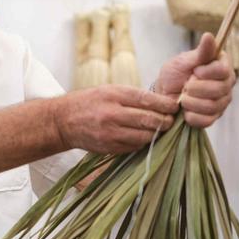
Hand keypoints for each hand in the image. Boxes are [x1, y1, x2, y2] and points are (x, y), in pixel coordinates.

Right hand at [52, 85, 178, 153]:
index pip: (147, 100)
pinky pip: (135, 147)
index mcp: (113, 95)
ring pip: (145, 136)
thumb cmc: (89, 102)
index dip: (165, 105)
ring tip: (160, 129)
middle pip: (149, 120)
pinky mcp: (109, 148)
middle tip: (171, 121)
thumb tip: (162, 103)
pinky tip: (144, 137)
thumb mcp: (109, 90)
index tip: (175, 107)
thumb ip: (133, 96)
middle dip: (165, 121)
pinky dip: (143, 142)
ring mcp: (111, 133)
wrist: (63, 120)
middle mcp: (112, 114)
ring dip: (156, 134)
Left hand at [153, 33, 235, 127]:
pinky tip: (185, 111)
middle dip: (196, 89)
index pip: (223, 70)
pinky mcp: (214, 117)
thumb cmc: (174, 74)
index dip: (207, 72)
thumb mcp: (184, 61)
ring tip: (183, 97)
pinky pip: (208, 121)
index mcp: (222, 65)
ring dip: (192, 102)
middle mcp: (227, 83)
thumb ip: (200, 52)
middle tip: (185, 86)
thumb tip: (209, 36)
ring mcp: (222, 101)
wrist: (164, 94)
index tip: (194, 71)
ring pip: (213, 106)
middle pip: (220, 89)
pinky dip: (192, 116)